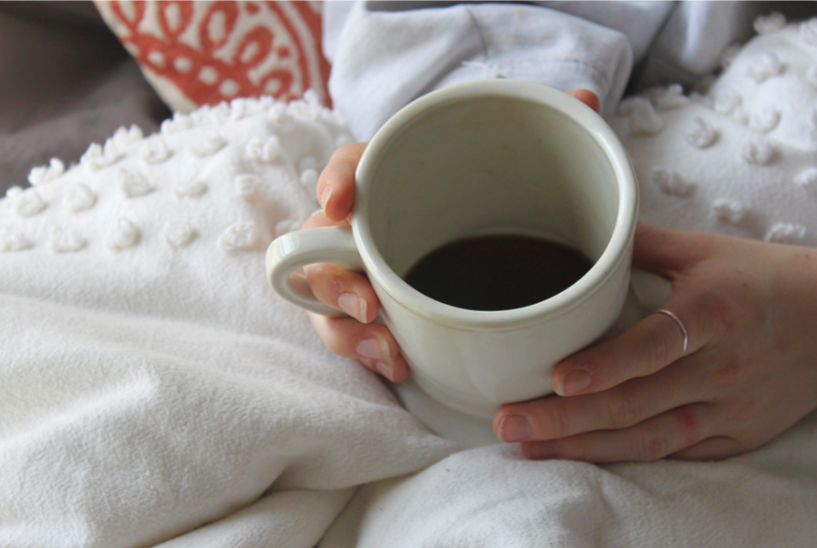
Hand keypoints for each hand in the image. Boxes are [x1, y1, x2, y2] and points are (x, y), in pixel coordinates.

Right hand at [301, 89, 601, 382]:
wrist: (503, 262)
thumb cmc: (495, 201)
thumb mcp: (522, 166)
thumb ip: (547, 133)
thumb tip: (587, 99)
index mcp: (395, 179)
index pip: (350, 167)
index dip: (337, 182)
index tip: (341, 205)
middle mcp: (369, 226)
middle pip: (319, 243)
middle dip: (331, 278)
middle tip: (368, 303)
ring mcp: (365, 272)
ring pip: (324, 295)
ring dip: (346, 329)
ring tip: (387, 350)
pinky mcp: (373, 312)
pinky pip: (347, 333)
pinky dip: (365, 350)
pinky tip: (397, 364)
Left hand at [493, 223, 816, 462]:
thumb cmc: (765, 279)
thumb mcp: (706, 250)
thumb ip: (639, 243)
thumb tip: (584, 226)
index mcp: (714, 311)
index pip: (656, 344)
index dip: (608, 366)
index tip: (560, 379)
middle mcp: (722, 366)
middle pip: (637, 402)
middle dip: (567, 418)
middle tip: (508, 423)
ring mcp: (730, 408)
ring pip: (650, 437)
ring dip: (584, 446)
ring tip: (528, 447)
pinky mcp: (736, 435)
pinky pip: (675, 453)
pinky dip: (626, 458)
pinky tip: (580, 457)